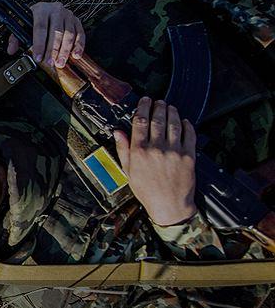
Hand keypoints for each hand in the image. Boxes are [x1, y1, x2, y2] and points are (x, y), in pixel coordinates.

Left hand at [8, 2, 84, 67]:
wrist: (47, 9)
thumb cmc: (35, 18)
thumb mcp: (22, 24)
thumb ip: (15, 37)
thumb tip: (11, 50)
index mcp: (40, 9)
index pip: (40, 28)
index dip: (39, 44)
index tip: (38, 57)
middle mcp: (56, 10)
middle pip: (56, 32)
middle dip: (53, 50)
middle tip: (50, 62)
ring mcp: (68, 15)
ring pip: (69, 34)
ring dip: (65, 50)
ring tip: (60, 62)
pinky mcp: (77, 21)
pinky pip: (80, 34)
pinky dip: (79, 46)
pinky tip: (76, 55)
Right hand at [114, 97, 196, 225]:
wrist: (169, 206)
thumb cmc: (147, 190)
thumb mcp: (128, 171)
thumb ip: (123, 149)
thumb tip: (117, 132)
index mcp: (139, 151)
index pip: (140, 121)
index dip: (142, 107)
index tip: (144, 101)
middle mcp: (156, 148)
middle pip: (157, 119)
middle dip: (157, 106)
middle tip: (157, 101)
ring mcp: (174, 151)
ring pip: (173, 123)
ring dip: (172, 112)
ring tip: (169, 107)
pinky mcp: (189, 156)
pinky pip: (189, 135)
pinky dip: (187, 125)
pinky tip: (184, 121)